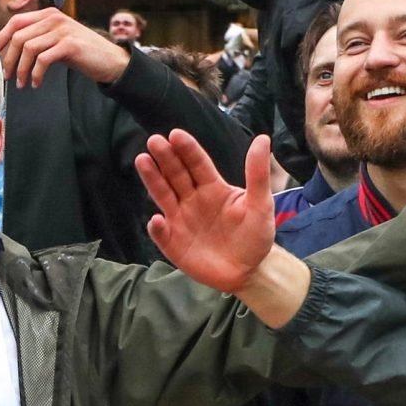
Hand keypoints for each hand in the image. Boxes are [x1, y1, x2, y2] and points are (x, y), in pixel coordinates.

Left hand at [0, 6, 123, 87]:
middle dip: (9, 59)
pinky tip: (36, 84)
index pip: (16, 21)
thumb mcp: (57, 39)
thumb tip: (12, 50)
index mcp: (49, 14)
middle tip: (8, 76)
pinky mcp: (70, 45)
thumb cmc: (82, 53)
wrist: (110, 60)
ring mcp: (62, 30)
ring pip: (28, 48)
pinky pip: (43, 59)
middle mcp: (54, 18)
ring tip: (22, 84)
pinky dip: (36, 74)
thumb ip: (39, 38)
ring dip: (21, 69)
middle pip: (19, 36)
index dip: (3, 37)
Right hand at [139, 131, 275, 292]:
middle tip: (154, 141)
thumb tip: (262, 138)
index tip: (176, 134)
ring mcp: (180, 220)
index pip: (196, 163)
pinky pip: (162, 233)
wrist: (249, 271)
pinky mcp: (173, 243)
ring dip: (152, 179)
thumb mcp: (261, 205)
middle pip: (175, 174)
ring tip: (142, 160)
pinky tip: (157, 219)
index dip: (186, 149)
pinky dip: (157, 227)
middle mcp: (192, 199)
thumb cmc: (255, 235)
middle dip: (165, 158)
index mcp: (212, 187)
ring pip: (163, 195)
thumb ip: (257, 174)